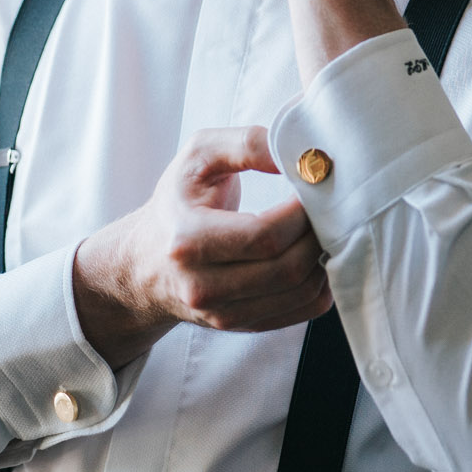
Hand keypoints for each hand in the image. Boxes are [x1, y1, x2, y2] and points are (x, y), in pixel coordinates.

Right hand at [70, 127, 330, 369]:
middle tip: (326, 207)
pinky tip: (315, 256)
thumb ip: (247, 145)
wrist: (145, 263)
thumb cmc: (177, 202)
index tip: (314, 187)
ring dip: (324, 258)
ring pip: (301, 293)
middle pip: (287, 268)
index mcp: (186, 240)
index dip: (301, 213)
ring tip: (321, 227)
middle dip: (318, 234)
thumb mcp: (199, 157)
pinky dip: (320, 282)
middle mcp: (202, 287)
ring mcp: (223, 314)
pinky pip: (302, 310)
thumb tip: (300, 155)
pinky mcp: (242, 325)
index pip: (263, 236)